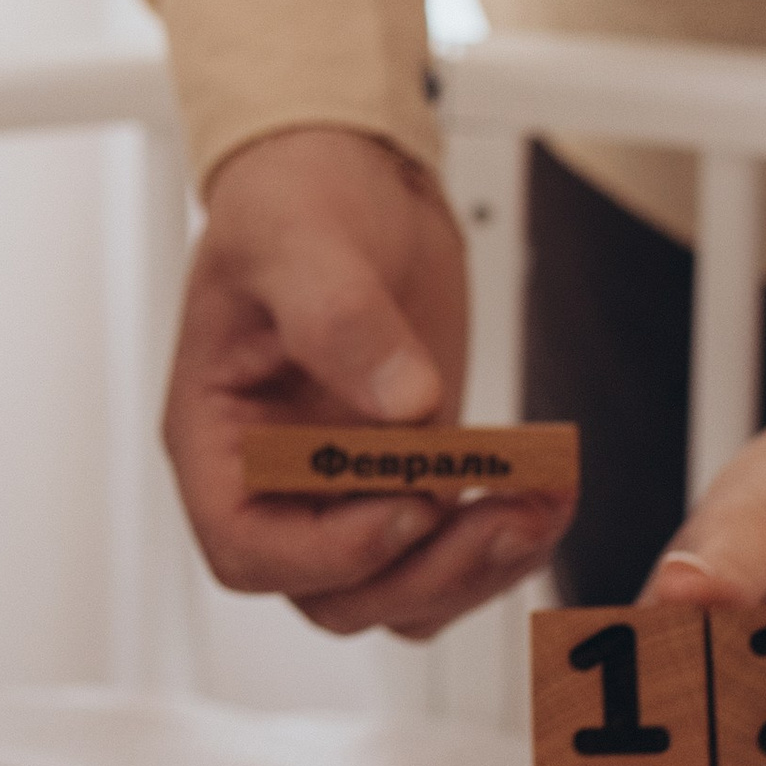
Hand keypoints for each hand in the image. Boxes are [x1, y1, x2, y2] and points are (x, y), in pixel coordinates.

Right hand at [167, 127, 573, 635]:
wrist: (348, 174)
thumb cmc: (291, 200)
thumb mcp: (299, 242)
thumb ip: (342, 322)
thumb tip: (405, 405)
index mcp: (219, 438)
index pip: (248, 548)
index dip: (326, 553)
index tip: (405, 505)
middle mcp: (276, 478)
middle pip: (335, 591)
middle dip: (424, 570)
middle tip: (497, 516)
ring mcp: (346, 483)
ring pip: (399, 590)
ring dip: (474, 568)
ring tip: (538, 504)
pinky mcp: (410, 472)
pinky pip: (449, 548)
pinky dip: (501, 540)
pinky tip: (546, 491)